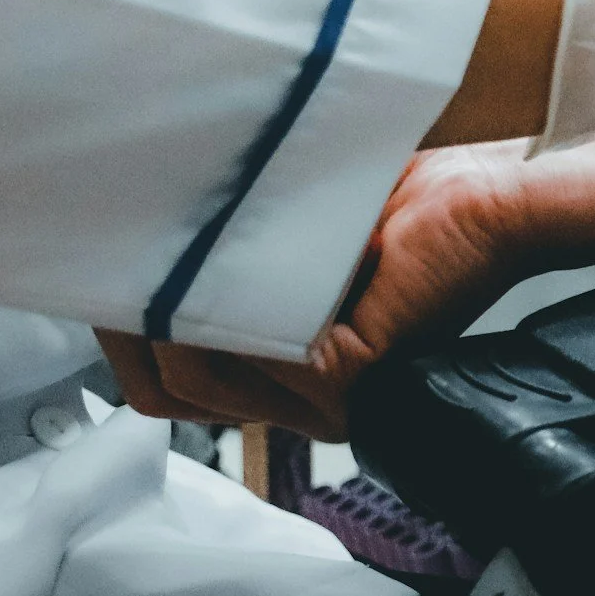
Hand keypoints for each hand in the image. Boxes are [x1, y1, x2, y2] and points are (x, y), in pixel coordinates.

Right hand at [98, 144, 531, 439]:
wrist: (487, 197)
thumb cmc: (402, 202)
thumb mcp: (287, 230)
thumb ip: (223, 255)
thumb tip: (136, 250)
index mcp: (281, 370)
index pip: (169, 385)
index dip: (128, 329)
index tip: (107, 271)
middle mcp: (299, 398)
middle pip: (166, 390)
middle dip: (134, 319)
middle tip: (126, 257)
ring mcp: (320, 396)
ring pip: (191, 378)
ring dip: (170, 309)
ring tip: (175, 248)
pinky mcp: (342, 374)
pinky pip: (243, 358)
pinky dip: (218, 306)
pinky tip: (216, 257)